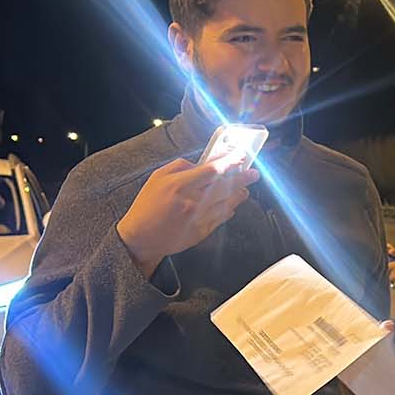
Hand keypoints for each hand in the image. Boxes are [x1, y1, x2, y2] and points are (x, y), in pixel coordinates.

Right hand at [116, 158, 259, 276]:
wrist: (140, 238)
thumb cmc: (147, 206)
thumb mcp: (157, 178)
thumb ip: (181, 166)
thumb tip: (202, 162)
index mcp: (180, 185)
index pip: (213, 170)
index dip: (230, 162)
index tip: (241, 157)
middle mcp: (192, 202)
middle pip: (226, 186)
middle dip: (244, 178)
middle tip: (254, 173)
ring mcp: (199, 218)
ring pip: (228, 203)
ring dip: (239, 194)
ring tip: (244, 188)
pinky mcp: (202, 232)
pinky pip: (221, 218)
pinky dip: (228, 210)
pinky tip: (231, 205)